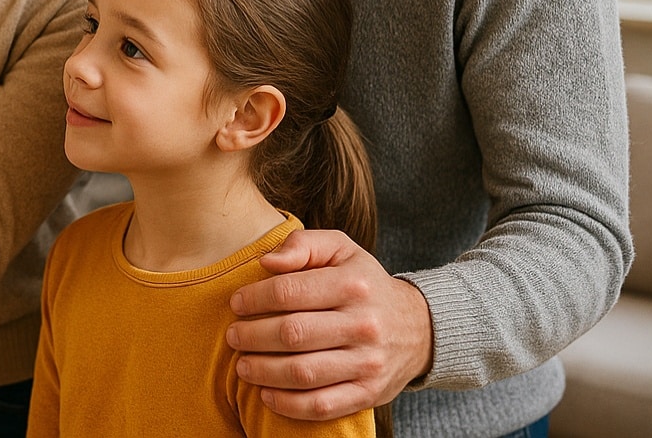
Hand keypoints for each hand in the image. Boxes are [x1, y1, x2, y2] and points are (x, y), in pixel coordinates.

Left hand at [226, 228, 432, 419]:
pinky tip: (266, 394)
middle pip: (292, 334)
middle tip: (233, 336)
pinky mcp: (369, 394)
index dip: (255, 298)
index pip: (289, 291)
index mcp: (353, 284)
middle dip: (252, 336)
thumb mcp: (341, 250)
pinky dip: (288, 404)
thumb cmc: (363, 283)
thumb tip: (267, 262)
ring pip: (303, 372)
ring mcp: (368, 363)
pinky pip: (322, 405)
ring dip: (263, 371)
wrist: (417, 327)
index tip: (236, 303)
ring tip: (242, 365)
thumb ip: (303, 245)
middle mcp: (364, 324)